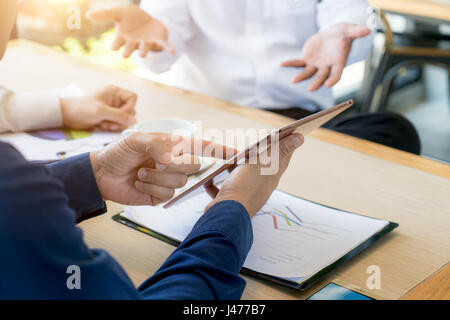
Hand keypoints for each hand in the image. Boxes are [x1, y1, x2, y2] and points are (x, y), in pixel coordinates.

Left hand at [60, 85, 136, 130]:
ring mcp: (113, 108)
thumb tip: (133, 120)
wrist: (69, 116)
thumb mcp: (101, 111)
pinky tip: (102, 124)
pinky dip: (112, 126)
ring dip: (116, 124)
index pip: (132, 98)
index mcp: (115, 92)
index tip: (121, 114)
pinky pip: (119, 123)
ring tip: (104, 123)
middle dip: (121, 119)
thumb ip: (118, 115)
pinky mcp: (110, 117)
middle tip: (111, 121)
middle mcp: (116, 99)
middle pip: (130, 110)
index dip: (129, 107)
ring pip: (125, 119)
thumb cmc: (82, 108)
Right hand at [87, 5, 173, 58]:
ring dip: (143, 51)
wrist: (148, 19)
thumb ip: (104, 14)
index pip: (117, 43)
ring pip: (144, 48)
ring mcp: (146, 42)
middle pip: (130, 48)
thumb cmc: (131, 19)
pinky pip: (164, 46)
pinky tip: (173, 52)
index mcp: (123, 38)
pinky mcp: (158, 40)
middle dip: (128, 51)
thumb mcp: (118, 13)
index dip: (115, 45)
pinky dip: (168, 48)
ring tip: (143, 55)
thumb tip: (87, 14)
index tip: (113, 47)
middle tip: (125, 54)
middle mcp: (134, 43)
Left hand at [90, 132, 235, 205]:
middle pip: (193, 167)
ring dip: (156, 177)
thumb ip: (155, 144)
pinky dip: (151, 188)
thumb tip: (171, 157)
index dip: (219, 150)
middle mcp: (175, 163)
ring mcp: (169, 181)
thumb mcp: (135, 140)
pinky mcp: (161, 196)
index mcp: (174, 147)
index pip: (202, 147)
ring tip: (141, 173)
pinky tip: (140, 184)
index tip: (235, 154)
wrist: (101, 174)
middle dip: (172, 165)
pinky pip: (167, 195)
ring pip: (179, 182)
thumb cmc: (119, 152)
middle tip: (153, 162)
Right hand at [204, 133, 303, 216]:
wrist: (226, 215)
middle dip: (256, 154)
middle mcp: (260, 185)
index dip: (284, 143)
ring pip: (239, 177)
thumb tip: (301, 138)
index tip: (287, 133)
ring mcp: (244, 193)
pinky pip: (221, 190)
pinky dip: (215, 185)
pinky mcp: (229, 201)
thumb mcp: (263, 163)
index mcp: (271, 175)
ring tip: (226, 159)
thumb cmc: (245, 188)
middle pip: (260, 166)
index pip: (282, 156)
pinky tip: (209, 181)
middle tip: (252, 144)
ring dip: (233, 168)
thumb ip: (280, 150)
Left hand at [282, 23, 369, 91]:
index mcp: (338, 63)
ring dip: (301, 77)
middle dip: (316, 83)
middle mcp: (326, 67)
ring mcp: (315, 65)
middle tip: (311, 89)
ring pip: (307, 73)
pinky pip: (298, 63)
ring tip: (294, 81)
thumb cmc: (343, 34)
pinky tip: (282, 64)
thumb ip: (357, 32)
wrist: (332, 35)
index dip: (333, 79)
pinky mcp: (307, 60)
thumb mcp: (349, 31)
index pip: (336, 74)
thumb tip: (368, 30)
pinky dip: (290, 64)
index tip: (329, 84)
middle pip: (321, 77)